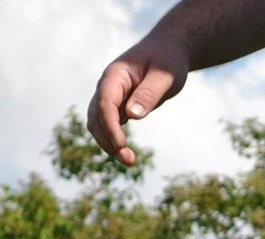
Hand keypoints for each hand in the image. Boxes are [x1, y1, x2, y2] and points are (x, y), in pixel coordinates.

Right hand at [87, 35, 192, 167]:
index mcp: (115, 75)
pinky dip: (114, 139)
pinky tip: (126, 153)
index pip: (105, 102)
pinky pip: (110, 125)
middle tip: (128, 160)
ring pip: (99, 123)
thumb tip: (131, 116)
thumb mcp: (164, 75)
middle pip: (96, 117)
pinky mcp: (118, 106)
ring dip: (109, 143)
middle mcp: (107, 86)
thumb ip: (149, 93)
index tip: (121, 145)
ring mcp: (110, 96)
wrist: (168, 51)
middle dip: (107, 140)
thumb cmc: (168, 61)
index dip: (110, 125)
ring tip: (129, 161)